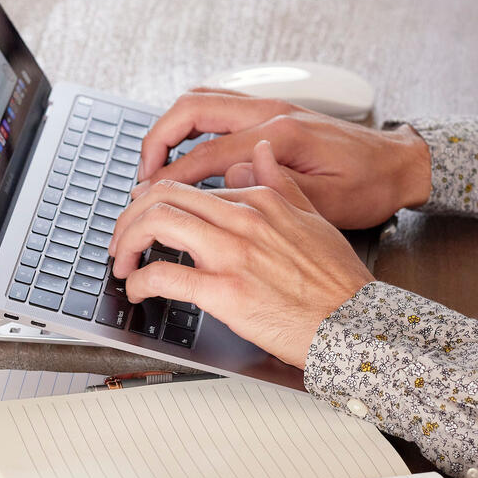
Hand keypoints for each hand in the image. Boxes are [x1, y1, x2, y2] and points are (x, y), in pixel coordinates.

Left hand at [109, 141, 374, 368]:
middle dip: (130, 216)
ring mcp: (232, 254)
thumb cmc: (337, 283)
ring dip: (127, 242)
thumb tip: (258, 153)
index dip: (157, 203)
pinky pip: (163, 275)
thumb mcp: (313, 219)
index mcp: (260, 201)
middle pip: (163, 196)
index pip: (190, 187)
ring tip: (123, 262)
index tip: (146, 222)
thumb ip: (280, 184)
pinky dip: (139, 281)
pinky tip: (137, 290)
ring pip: (156, 224)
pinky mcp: (224, 291)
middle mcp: (243, 219)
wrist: (354, 324)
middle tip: (122, 240)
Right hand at [136, 88, 431, 228]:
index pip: (206, 153)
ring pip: (202, 101)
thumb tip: (226, 180)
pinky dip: (191, 125)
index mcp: (282, 136)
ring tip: (155, 164)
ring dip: (171, 128)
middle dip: (157, 140)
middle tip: (141, 177)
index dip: (170, 179)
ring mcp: (270, 108)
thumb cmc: (369, 187)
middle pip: (192, 109)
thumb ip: (274, 192)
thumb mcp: (326, 203)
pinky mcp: (272, 114)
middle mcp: (271, 113)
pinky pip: (218, 106)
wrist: (400, 165)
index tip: (145, 200)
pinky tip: (185, 151)